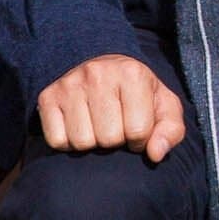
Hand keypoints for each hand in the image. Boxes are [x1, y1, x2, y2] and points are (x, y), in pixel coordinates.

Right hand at [36, 55, 185, 161]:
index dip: (140, 139)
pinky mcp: (47, 97)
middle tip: (116, 125)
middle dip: (116, 140)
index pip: (138, 131)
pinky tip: (78, 125)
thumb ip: (170, 130)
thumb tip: (155, 154)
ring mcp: (70, 85)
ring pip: (82, 143)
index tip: (137, 127)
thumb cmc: (137, 93)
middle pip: (108, 139)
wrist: (101, 65)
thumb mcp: (163, 105)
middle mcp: (99, 74)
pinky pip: (57, 141)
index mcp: (132, 74)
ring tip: (98, 125)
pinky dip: (68, 142)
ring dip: (92, 142)